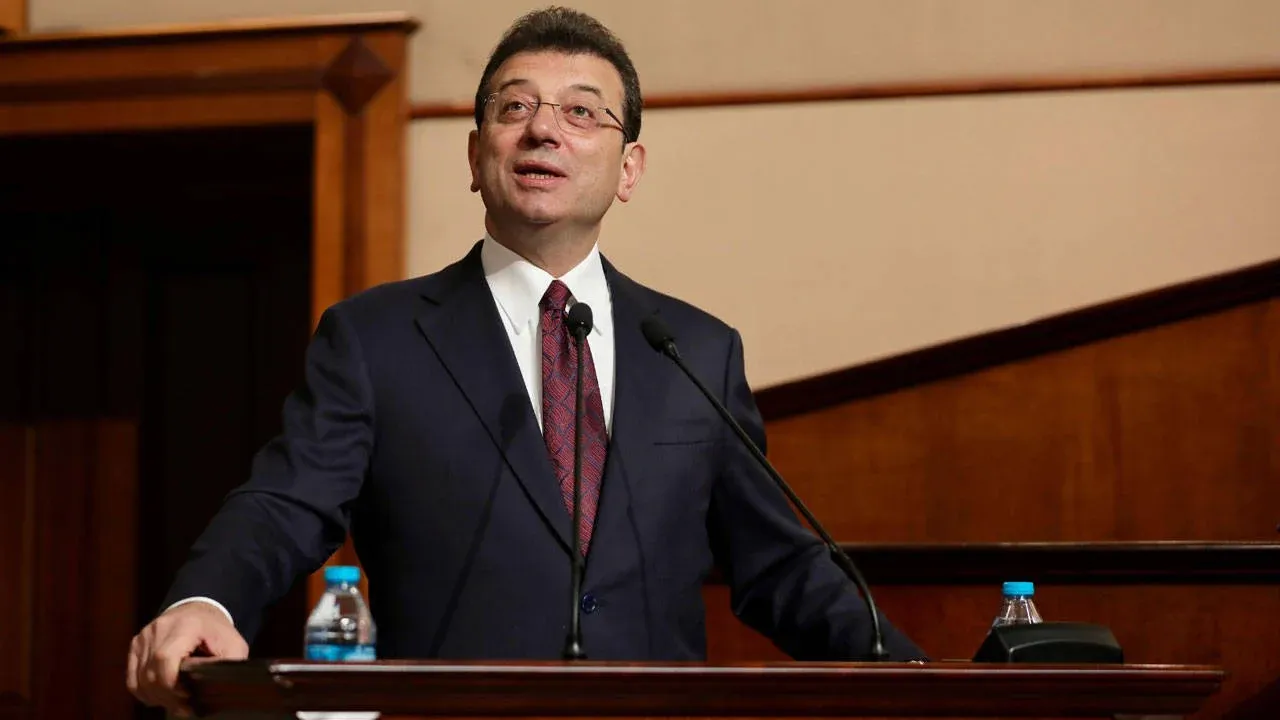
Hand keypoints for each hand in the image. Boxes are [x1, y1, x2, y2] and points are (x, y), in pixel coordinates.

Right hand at [127, 602, 247, 716]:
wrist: (199, 611)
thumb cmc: (217, 632)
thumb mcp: (233, 645)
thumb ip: (227, 665)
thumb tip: (218, 688)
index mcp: (186, 625)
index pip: (165, 658)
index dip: (171, 684)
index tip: (187, 697)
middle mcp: (160, 628)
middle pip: (150, 672)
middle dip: (166, 696)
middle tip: (184, 708)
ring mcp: (144, 636)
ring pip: (139, 679)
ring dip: (156, 697)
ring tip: (175, 704)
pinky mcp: (136, 645)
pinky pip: (132, 678)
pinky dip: (144, 692)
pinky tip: (160, 697)